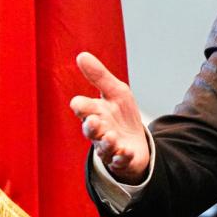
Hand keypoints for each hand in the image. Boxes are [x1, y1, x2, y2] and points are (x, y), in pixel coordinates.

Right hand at [68, 51, 149, 183]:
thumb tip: (81, 55)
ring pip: (103, 146)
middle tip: (94, 121)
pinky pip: (120, 160)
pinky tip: (125, 152)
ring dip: (107, 141)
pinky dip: (122, 156)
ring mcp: (109, 146)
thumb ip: (99, 76)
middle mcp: (99, 131)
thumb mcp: (116, 92)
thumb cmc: (122, 116)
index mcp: (94, 112)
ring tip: (111, 136)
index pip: (81, 108)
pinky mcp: (122, 159)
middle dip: (91, 126)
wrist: (136, 141)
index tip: (80, 104)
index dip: (81, 106)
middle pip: (89, 130)